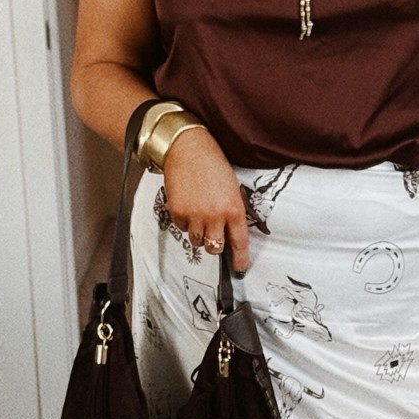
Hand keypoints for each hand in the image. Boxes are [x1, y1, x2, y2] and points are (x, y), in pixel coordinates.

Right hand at [161, 127, 250, 272]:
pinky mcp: (177, 212)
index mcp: (234, 208)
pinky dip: (184, 221)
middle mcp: (215, 215)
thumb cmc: (213, 165)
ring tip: (198, 214)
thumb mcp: (231, 188)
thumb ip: (231, 212)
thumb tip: (229, 234)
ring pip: (196, 241)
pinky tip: (187, 204)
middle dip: (214, 244)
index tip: (240, 269)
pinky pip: (181, 228)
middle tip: (212, 233)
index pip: (239, 242)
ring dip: (198, 232)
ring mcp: (195, 215)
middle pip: (215, 247)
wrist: (188, 149)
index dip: (240, 259)